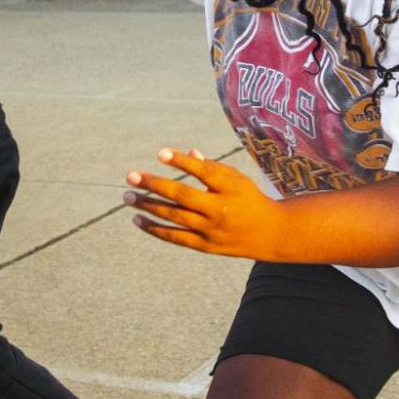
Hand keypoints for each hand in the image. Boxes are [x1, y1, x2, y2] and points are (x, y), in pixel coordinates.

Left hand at [125, 147, 287, 260]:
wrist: (271, 233)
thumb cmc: (250, 198)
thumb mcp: (236, 178)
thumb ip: (210, 167)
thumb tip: (185, 153)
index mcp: (230, 188)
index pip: (202, 172)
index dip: (181, 162)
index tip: (160, 152)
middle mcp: (220, 209)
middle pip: (182, 196)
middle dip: (154, 185)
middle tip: (130, 176)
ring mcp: (211, 230)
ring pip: (174, 217)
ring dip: (148, 206)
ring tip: (127, 196)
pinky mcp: (205, 246)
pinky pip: (175, 237)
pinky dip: (155, 229)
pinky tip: (138, 219)